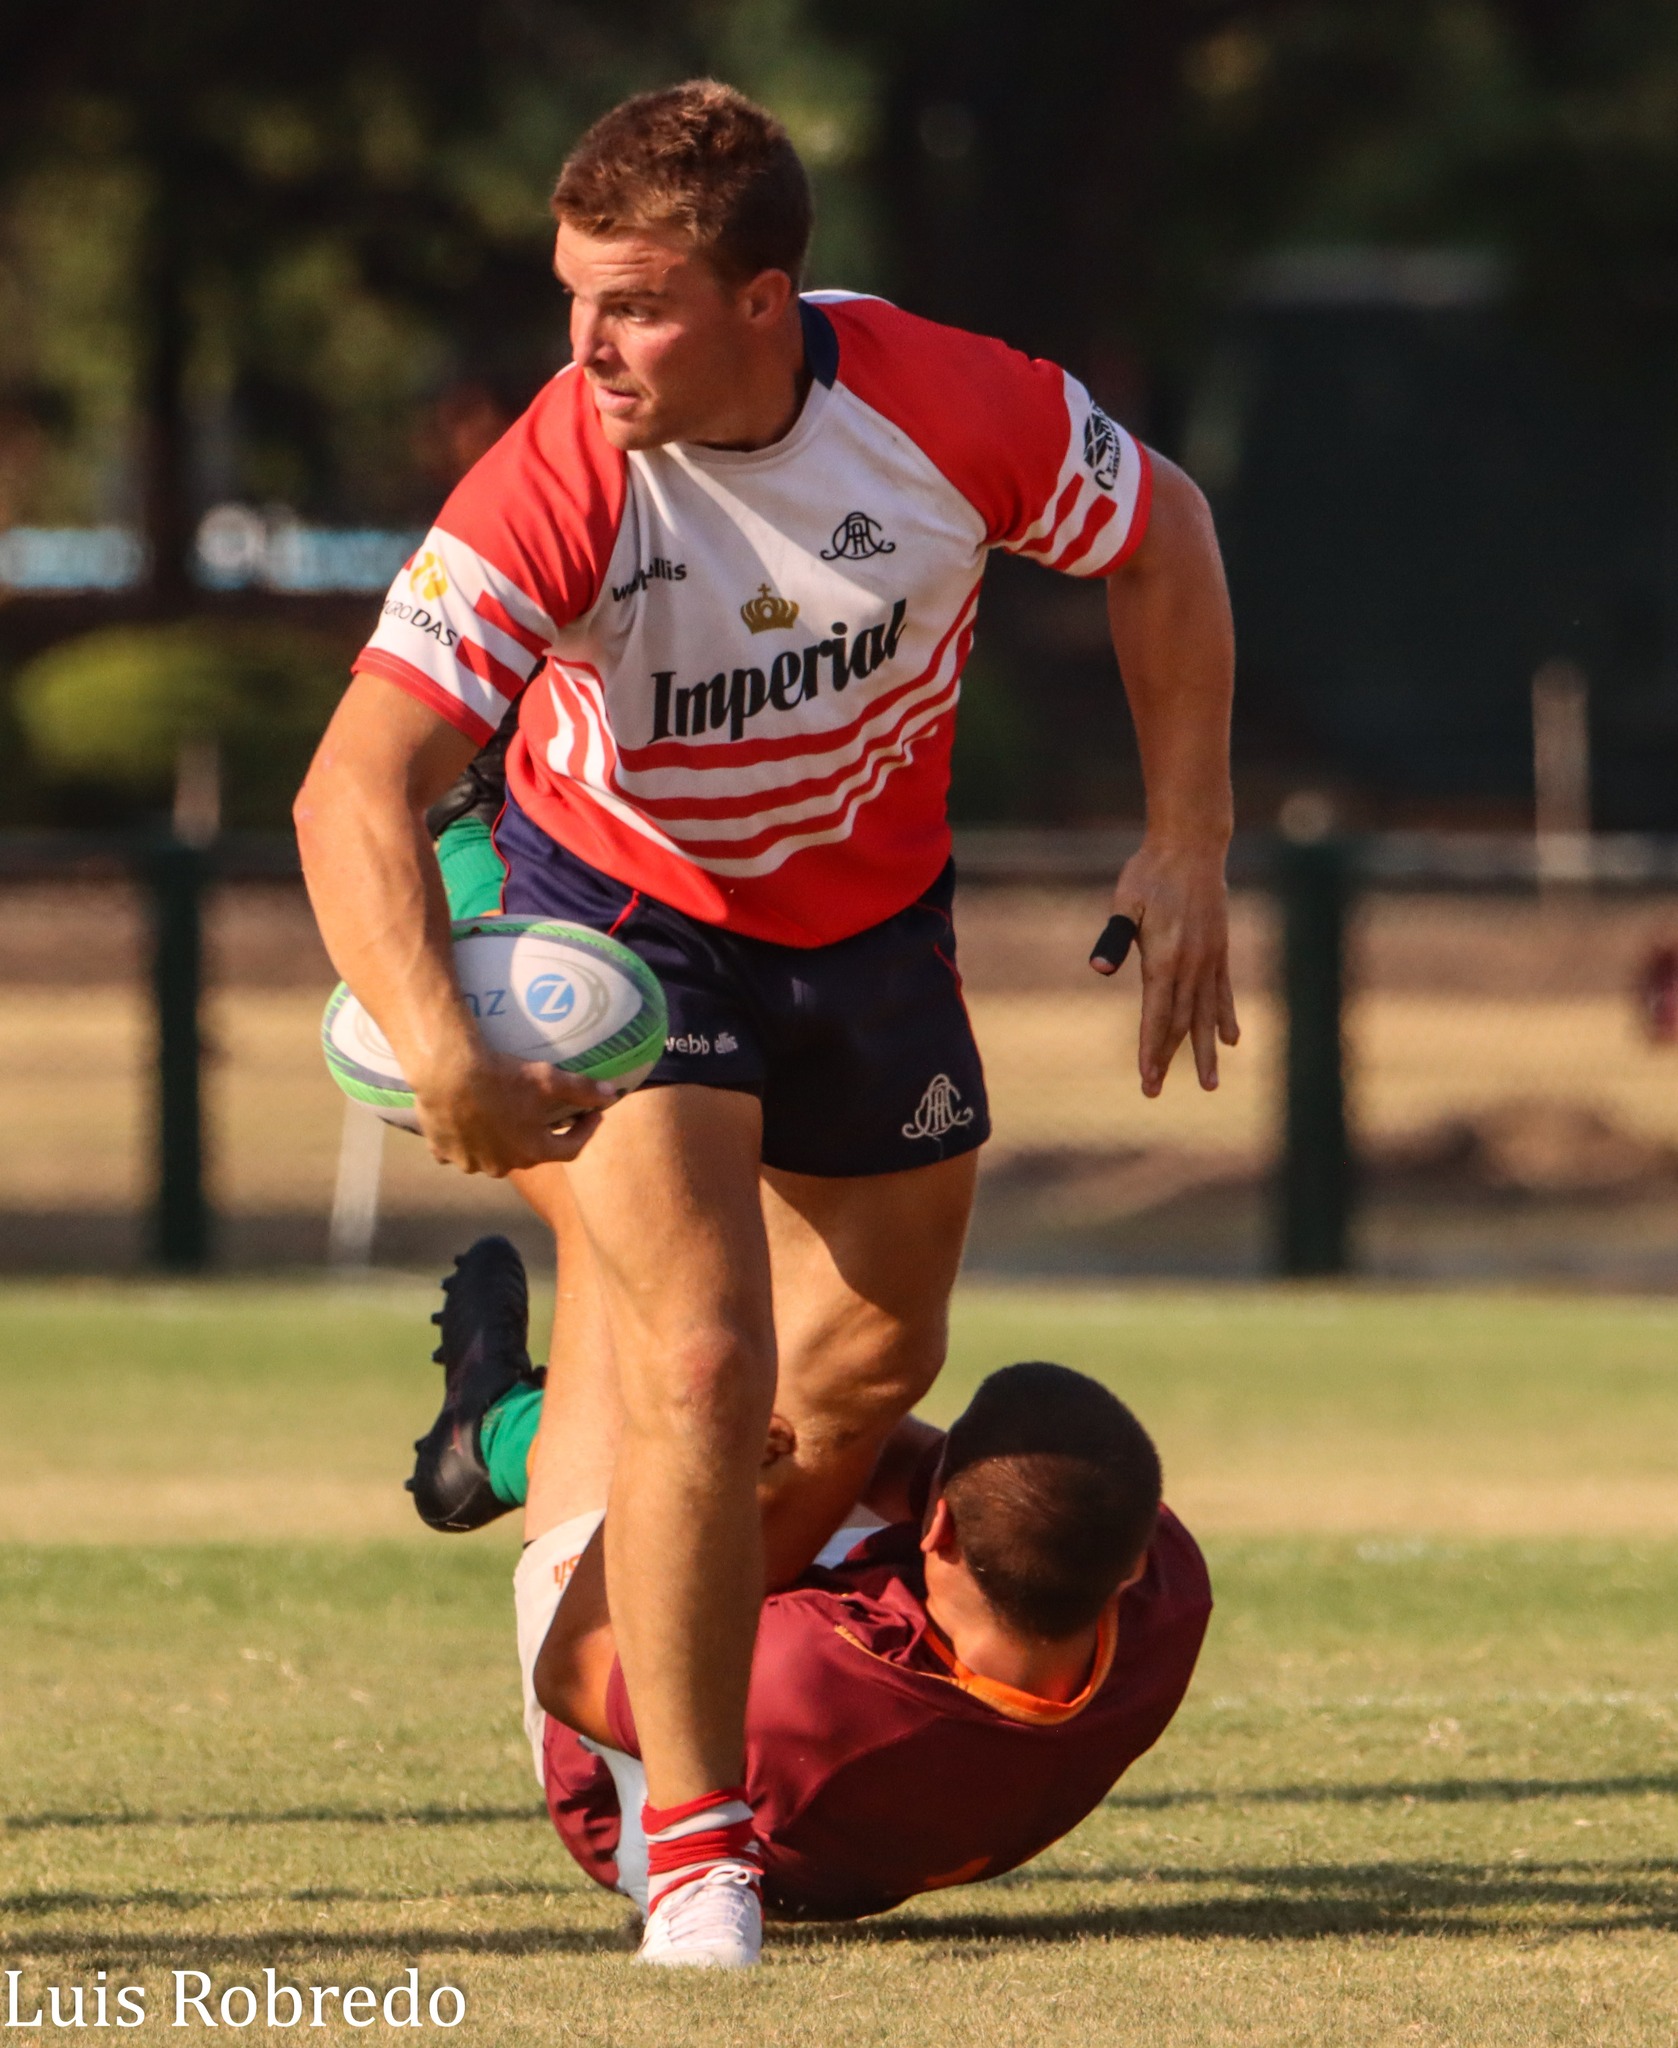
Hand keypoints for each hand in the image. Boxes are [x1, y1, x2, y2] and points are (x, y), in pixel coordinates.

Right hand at [411, 1051, 618, 1174]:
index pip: (571, 1149)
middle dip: (540, 1135)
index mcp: (533, 1151)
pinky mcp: (443, 1152)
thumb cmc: (502, 1077)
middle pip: (530, 1152)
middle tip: (544, 1112)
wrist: (447, 1073)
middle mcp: (503, 1165)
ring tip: (503, 1116)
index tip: (593, 1115)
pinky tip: (467, 1121)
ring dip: (501, 1141)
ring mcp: (470, 1163)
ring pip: (492, 1154)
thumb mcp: (548, 1080)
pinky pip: (459, 1150)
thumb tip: (613, 1095)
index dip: (586, 1131)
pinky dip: (467, 1139)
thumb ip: (583, 1090)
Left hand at [1096, 840, 1238, 1095]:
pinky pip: (1224, 993)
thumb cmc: (1150, 873)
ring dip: (1204, 1051)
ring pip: (1206, 1015)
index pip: (1156, 1016)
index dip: (1151, 1049)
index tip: (1147, 1079)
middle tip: (1153, 1091)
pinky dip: (1225, 1018)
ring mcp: (1210, 960)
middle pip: (1180, 1023)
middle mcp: (1193, 966)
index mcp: (1166, 959)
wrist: (1193, 845)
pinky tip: (1231, 1040)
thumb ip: (1115, 936)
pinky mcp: (1220, 950)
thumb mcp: (1125, 902)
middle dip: (1168, 1060)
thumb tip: (1098, 967)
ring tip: (1208, 1085)